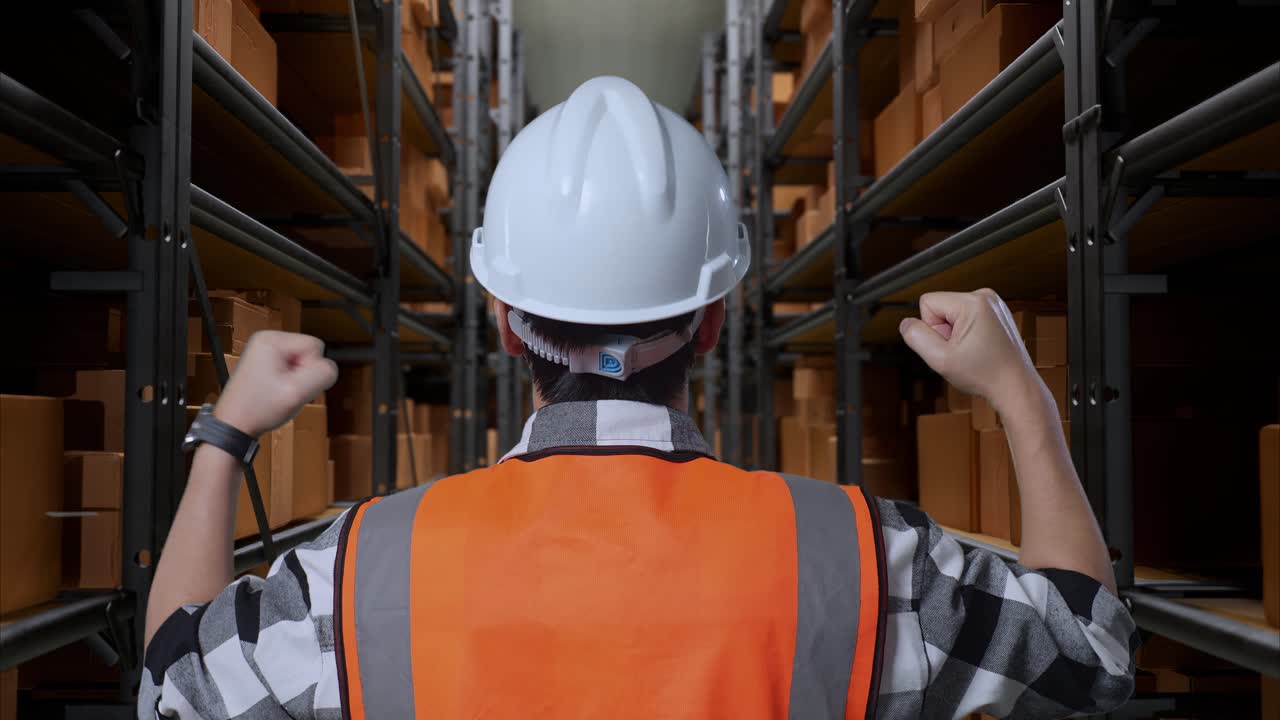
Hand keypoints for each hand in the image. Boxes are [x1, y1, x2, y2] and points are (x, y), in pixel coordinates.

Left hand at [213, 331, 338, 435]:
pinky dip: (290, 382)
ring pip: (302, 362)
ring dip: (298, 381)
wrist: (233, 425)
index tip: (292, 385)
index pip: (316, 346)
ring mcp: (264, 351)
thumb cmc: (259, 408)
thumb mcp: (297, 392)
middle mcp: (267, 339)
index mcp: (272, 339)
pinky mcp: (264, 362)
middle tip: (286, 392)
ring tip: (280, 394)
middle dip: (304, 375)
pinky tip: (277, 393)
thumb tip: (330, 368)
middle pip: (309, 352)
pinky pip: (292, 368)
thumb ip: (323, 374)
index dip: (311, 370)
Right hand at [898, 289, 1042, 415]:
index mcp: (973, 302)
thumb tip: (905, 323)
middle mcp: (985, 296)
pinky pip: (965, 317)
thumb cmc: (985, 375)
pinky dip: (966, 333)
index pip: (927, 303)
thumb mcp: (940, 360)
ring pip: (951, 313)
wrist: (1016, 386)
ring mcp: (993, 303)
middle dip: (944, 331)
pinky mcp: (995, 312)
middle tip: (963, 352)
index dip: (931, 328)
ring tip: (973, 351)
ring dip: (955, 334)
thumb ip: (916, 337)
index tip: (951, 346)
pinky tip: (979, 348)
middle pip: (940, 307)